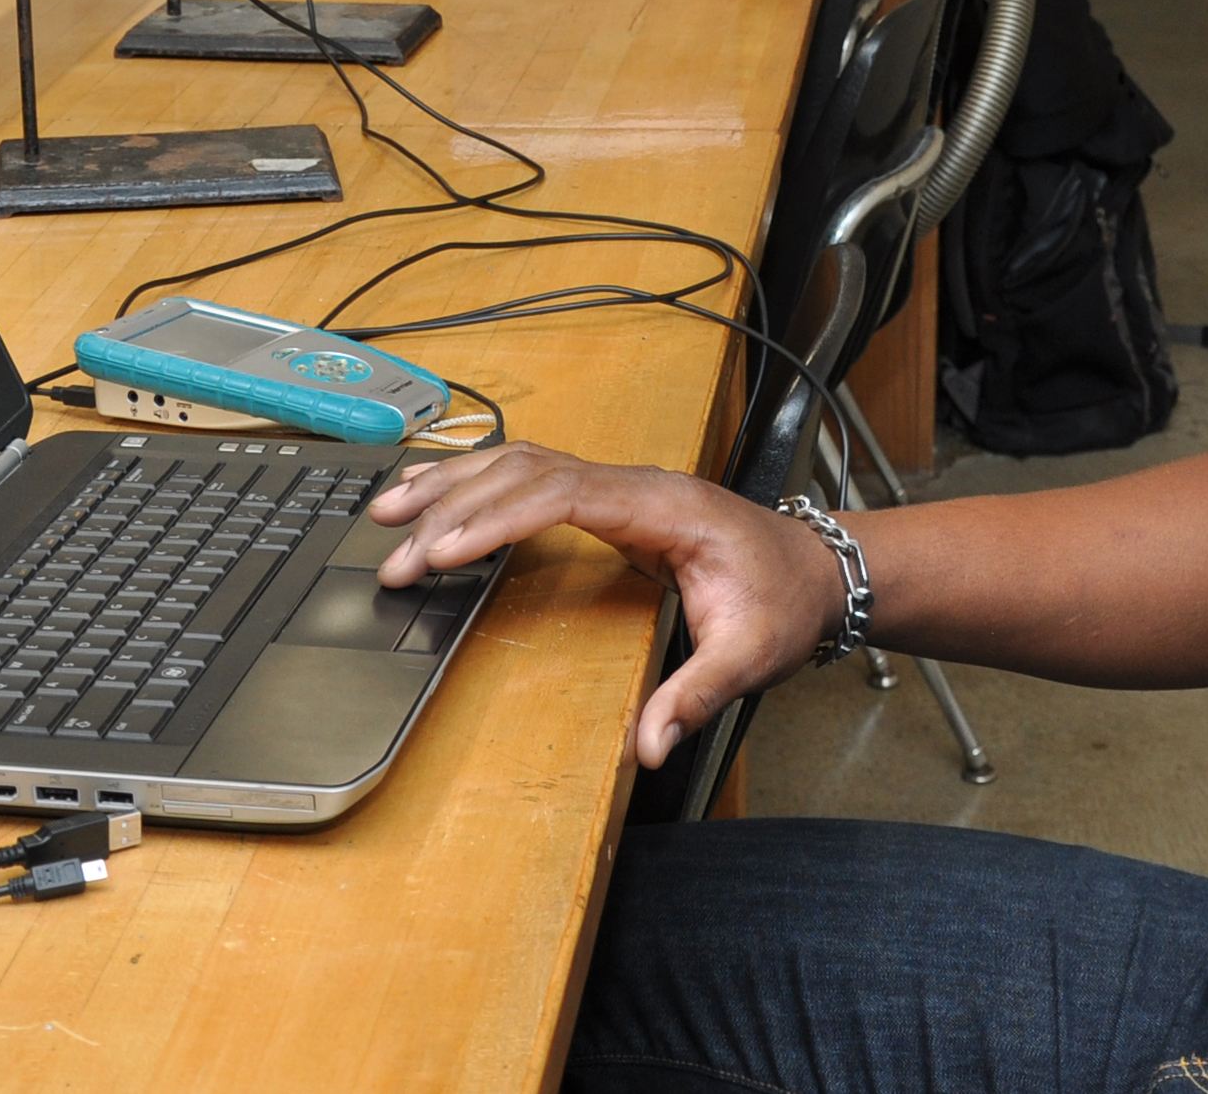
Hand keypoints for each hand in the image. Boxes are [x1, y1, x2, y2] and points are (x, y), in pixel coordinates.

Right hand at [370, 443, 843, 767]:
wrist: (818, 570)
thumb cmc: (785, 604)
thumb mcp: (752, 656)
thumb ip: (699, 695)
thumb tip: (650, 745)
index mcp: (663, 508)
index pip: (562, 494)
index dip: (497, 518)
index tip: (444, 549)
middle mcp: (635, 484)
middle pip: (526, 473)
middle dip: (454, 509)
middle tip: (394, 553)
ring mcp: (622, 486)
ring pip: (522, 462)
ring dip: (454, 484)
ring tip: (390, 509)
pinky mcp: (612, 499)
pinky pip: (534, 475)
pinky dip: (479, 482)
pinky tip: (439, 490)